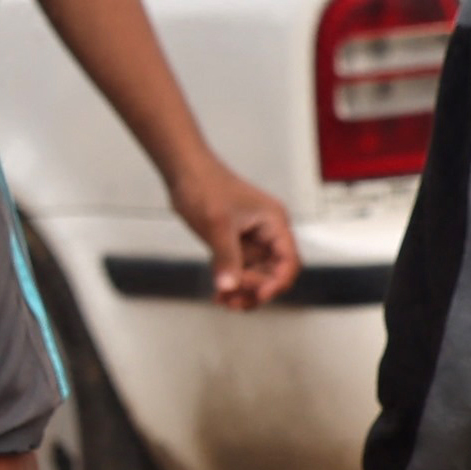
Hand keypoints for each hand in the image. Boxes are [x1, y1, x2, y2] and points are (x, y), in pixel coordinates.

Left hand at [169, 155, 300, 309]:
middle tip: (234, 301)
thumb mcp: (217, 225)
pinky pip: (238, 268)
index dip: (277, 282)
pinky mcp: (233, 241)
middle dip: (256, 289)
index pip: (288, 261)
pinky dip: (230, 281)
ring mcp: (250, 238)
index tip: (259, 295)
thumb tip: (229, 286)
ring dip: (242, 289)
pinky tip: (219, 294)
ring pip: (256, 273)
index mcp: (273, 222)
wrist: (182, 169)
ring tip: (224, 301)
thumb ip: (226, 257)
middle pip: (273, 272)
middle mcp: (266, 232)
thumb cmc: (204, 184)